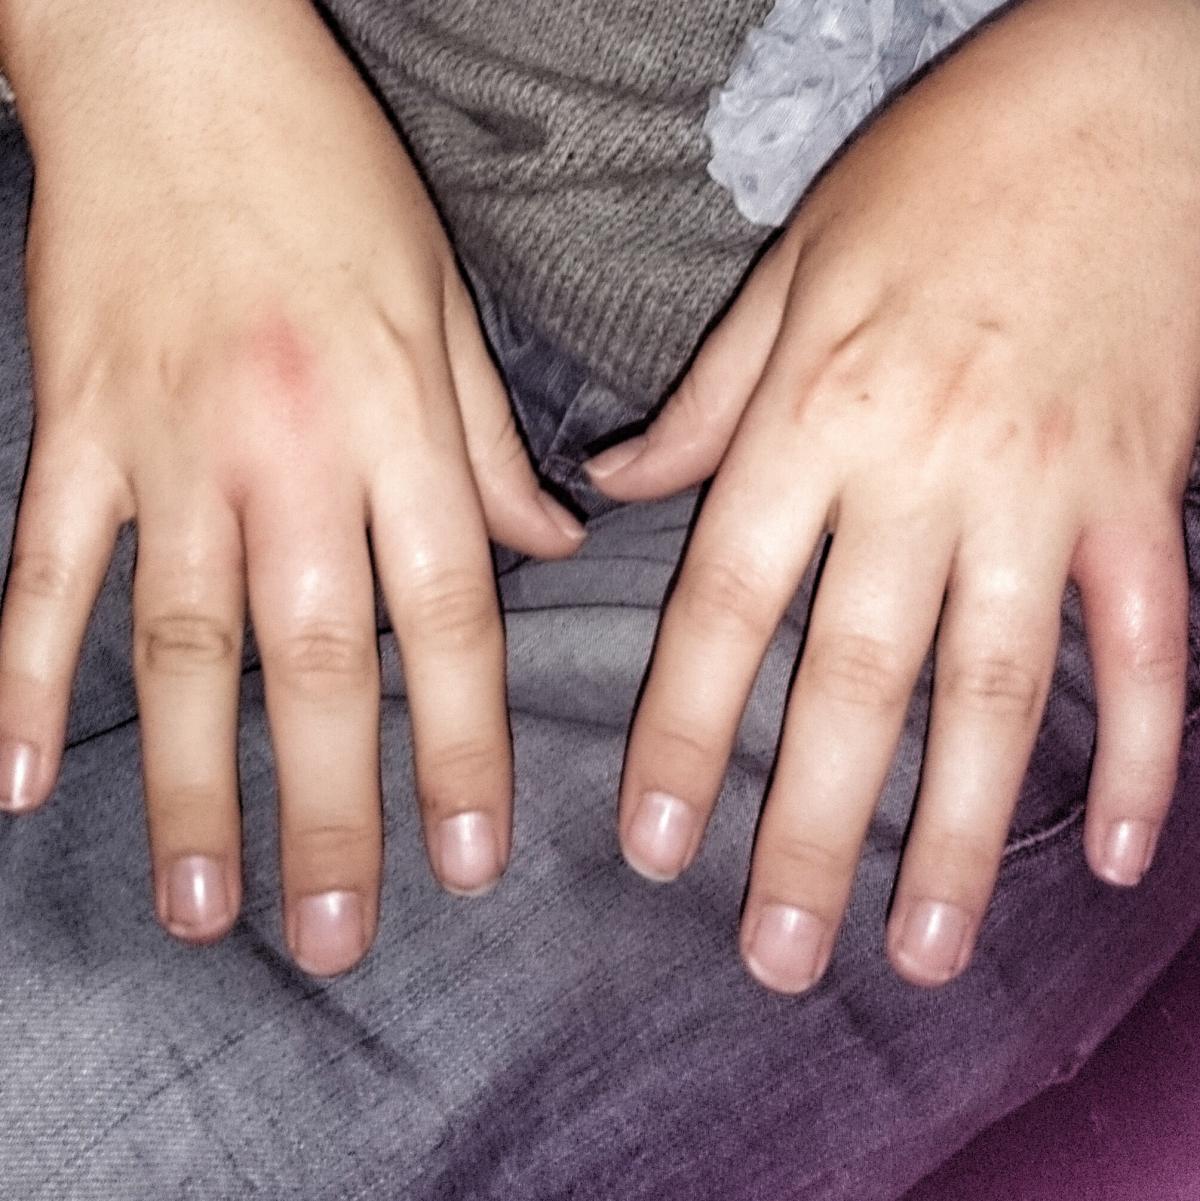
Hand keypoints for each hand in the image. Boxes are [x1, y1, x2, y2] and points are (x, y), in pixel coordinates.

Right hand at [0, 0, 583, 973]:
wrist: (176, 59)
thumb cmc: (330, 181)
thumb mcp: (449, 304)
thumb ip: (494, 447)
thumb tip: (554, 550)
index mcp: (399, 424)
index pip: (449, 620)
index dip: (463, 748)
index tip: (471, 860)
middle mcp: (290, 452)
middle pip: (317, 664)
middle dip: (332, 811)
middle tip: (336, 936)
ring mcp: (167, 445)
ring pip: (181, 645)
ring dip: (188, 784)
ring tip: (203, 905)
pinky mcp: (73, 427)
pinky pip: (44, 569)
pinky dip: (19, 674)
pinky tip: (11, 779)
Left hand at [588, 0, 1199, 991]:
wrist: (1126, 97)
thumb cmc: (941, 177)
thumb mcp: (790, 268)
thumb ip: (706, 402)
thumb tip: (613, 486)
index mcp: (813, 421)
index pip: (725, 607)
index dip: (684, 733)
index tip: (655, 846)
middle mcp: (919, 472)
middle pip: (852, 681)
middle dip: (811, 830)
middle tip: (778, 956)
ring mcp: (1042, 491)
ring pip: (994, 689)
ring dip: (957, 832)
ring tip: (920, 949)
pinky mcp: (1142, 494)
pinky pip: (1148, 642)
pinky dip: (1144, 750)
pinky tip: (1114, 852)